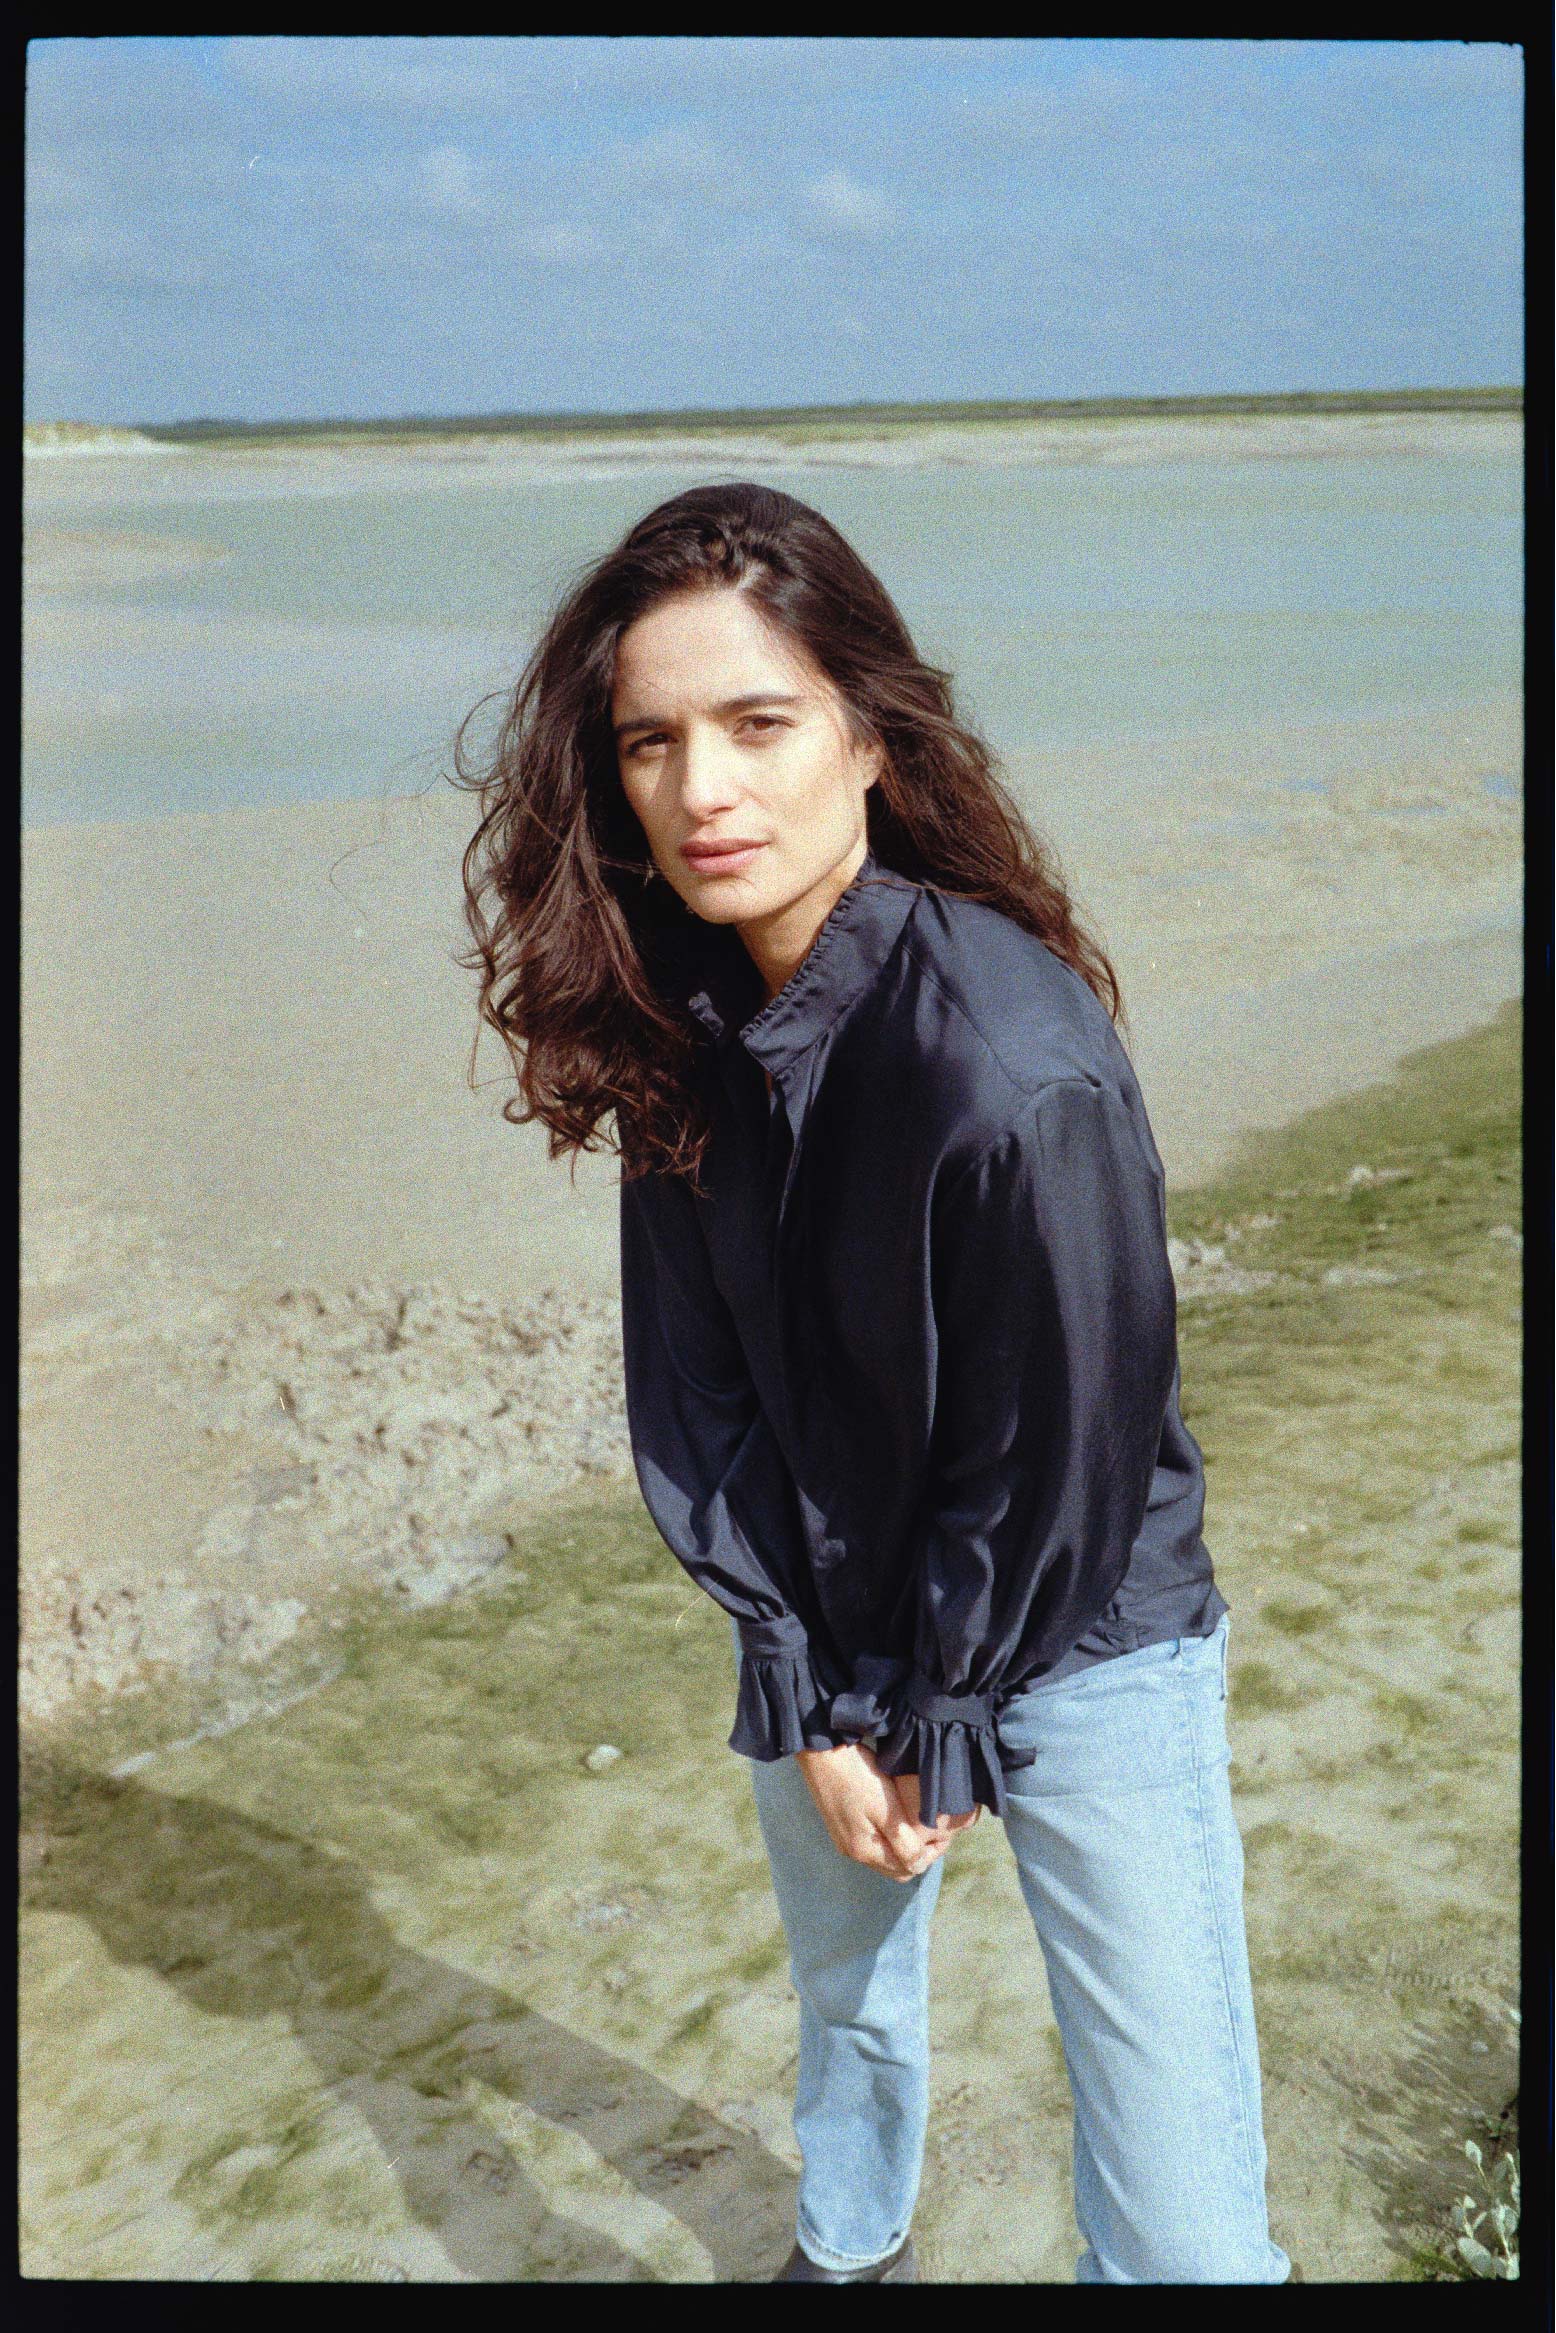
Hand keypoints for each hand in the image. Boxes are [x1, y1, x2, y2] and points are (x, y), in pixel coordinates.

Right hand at [794, 1743, 975, 1880]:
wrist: (822, 1751)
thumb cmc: (858, 1777)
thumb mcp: (887, 1810)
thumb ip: (904, 1843)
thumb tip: (919, 1865)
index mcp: (865, 1851)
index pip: (907, 1870)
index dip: (930, 1855)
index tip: (943, 1834)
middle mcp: (852, 1851)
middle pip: (894, 1867)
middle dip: (917, 1854)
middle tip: (934, 1831)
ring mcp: (844, 1838)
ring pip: (883, 1855)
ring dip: (902, 1846)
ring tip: (916, 1823)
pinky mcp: (839, 1824)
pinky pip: (871, 1842)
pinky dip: (887, 1837)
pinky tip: (893, 1817)